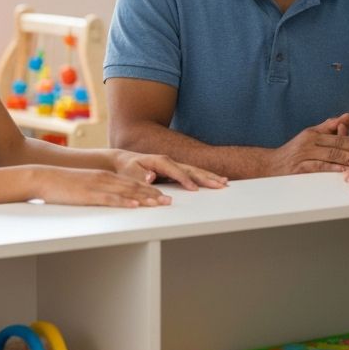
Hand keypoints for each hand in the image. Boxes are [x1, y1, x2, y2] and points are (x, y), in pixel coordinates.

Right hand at [35, 166, 174, 207]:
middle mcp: (105, 179)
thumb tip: (109, 199)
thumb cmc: (63, 184)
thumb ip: (98, 190)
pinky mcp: (89, 195)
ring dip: (145, 199)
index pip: (132, 183)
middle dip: (153, 195)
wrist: (44, 177)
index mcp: (105, 176)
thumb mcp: (85, 185)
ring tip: (160, 204)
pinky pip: (110, 199)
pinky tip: (135, 205)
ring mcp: (98, 186)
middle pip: (134, 187)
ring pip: (126, 193)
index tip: (163, 196)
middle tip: (169, 201)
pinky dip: (124, 202)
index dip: (149, 190)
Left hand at [112, 151, 227, 190]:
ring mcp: (174, 165)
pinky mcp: (176, 170)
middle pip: (191, 169)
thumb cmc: (127, 167)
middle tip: (220, 184)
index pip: (176, 172)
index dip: (185, 180)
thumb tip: (151, 178)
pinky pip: (193, 173)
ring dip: (210, 176)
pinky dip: (205, 176)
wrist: (124, 160)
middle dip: (206, 177)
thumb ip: (139, 176)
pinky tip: (216, 180)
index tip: (195, 189)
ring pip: (195, 170)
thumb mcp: (130, 172)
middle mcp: (170, 161)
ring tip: (224, 182)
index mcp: (160, 161)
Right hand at [268, 114, 348, 174]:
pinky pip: (318, 167)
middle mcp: (308, 143)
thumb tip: (347, 116)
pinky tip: (341, 171)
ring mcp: (304, 156)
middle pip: (335, 146)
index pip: (337, 136)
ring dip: (345, 160)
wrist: (270, 165)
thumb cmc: (293, 151)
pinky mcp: (300, 168)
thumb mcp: (309, 134)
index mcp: (312, 134)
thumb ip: (328, 126)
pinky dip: (331, 168)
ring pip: (329, 156)